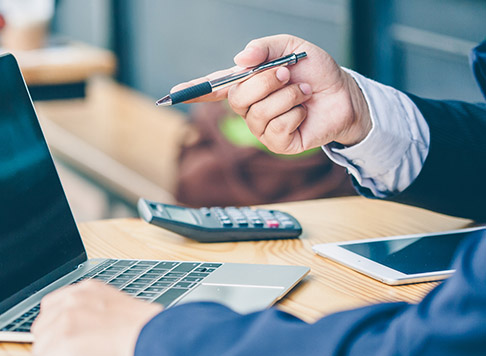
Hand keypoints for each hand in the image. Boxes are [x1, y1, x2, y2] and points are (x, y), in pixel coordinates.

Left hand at [31, 280, 162, 355]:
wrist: (159, 341)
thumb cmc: (148, 331)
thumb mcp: (118, 308)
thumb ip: (94, 312)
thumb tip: (81, 331)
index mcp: (87, 289)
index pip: (52, 306)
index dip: (59, 327)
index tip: (70, 339)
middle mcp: (73, 300)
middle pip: (41, 326)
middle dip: (54, 343)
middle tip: (74, 355)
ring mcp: (67, 320)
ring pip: (41, 346)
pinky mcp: (66, 343)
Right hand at [171, 34, 370, 153]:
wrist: (344, 93)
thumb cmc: (315, 71)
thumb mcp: (291, 47)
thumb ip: (264, 48)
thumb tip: (239, 61)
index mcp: (246, 84)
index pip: (213, 89)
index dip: (193, 92)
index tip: (174, 94)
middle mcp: (249, 108)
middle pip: (237, 98)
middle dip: (264, 82)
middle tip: (286, 73)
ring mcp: (262, 128)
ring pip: (258, 114)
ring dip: (286, 97)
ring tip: (303, 91)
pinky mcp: (278, 144)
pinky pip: (276, 130)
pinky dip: (294, 114)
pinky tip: (303, 112)